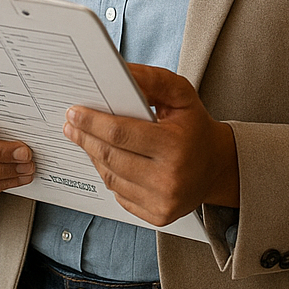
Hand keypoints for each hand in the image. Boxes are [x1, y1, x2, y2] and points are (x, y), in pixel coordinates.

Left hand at [64, 63, 238, 226]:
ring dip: (94, 156)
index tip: (74, 112)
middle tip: (71, 124)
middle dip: (85, 138)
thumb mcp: (181, 95)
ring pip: (111, 177)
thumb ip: (152, 80)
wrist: (217, 167)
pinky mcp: (158, 216)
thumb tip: (121, 72)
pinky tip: (108, 160)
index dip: (92, 122)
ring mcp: (163, 201)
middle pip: (110, 156)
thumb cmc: (195, 127)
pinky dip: (109, 175)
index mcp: (175, 146)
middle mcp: (170, 178)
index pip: (120, 133)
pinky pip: (119, 194)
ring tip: (87, 139)